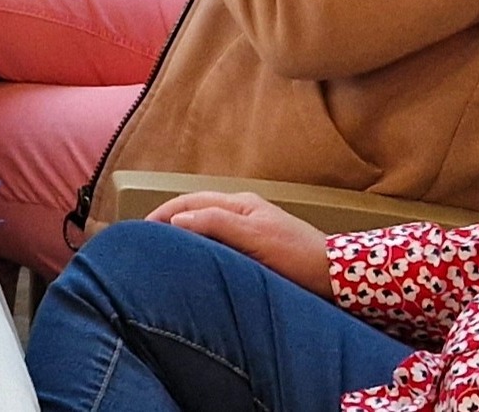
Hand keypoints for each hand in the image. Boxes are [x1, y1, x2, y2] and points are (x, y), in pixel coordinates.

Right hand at [146, 190, 332, 298]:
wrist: (336, 277)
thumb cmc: (298, 257)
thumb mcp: (255, 237)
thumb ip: (216, 224)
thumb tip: (177, 220)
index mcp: (240, 203)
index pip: (190, 201)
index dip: (164, 213)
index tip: (142, 229)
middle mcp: (242, 210)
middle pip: (196, 209)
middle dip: (169, 219)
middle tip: (147, 239)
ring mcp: (250, 228)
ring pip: (207, 224)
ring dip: (184, 232)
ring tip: (166, 250)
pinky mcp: (256, 247)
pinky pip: (219, 240)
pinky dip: (201, 245)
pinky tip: (197, 260)